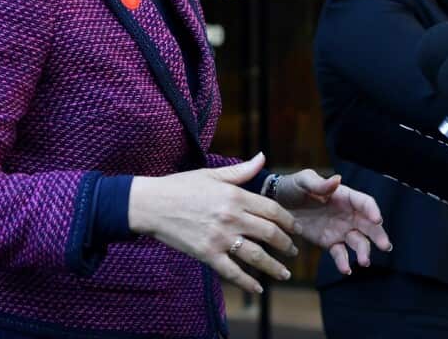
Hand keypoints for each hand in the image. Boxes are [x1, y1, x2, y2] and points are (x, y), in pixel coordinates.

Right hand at [128, 153, 298, 293]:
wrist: (151, 204)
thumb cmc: (180, 186)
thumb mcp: (211, 174)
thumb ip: (241, 170)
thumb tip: (262, 157)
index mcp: (234, 195)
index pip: (272, 210)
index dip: (288, 221)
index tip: (296, 228)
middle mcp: (231, 217)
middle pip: (270, 233)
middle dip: (286, 244)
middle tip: (293, 251)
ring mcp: (219, 238)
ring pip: (256, 255)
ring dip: (274, 267)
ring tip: (284, 273)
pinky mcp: (207, 254)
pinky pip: (232, 272)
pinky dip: (247, 283)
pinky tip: (257, 289)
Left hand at [272, 170, 391, 274]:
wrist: (278, 204)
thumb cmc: (293, 187)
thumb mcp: (304, 181)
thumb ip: (320, 184)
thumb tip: (337, 179)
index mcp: (344, 196)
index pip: (364, 202)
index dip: (372, 210)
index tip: (377, 219)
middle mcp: (347, 214)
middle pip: (369, 225)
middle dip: (378, 235)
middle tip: (385, 246)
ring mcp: (340, 229)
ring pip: (358, 241)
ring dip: (364, 251)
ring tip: (364, 262)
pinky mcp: (330, 242)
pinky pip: (341, 253)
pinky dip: (344, 262)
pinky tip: (346, 269)